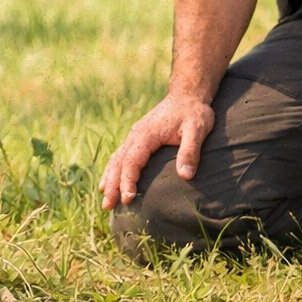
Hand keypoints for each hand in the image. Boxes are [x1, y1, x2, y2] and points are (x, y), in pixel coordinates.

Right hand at [98, 93, 214, 209]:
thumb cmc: (193, 112)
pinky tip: (110, 181)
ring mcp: (135, 136)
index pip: (132, 161)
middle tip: (107, 206)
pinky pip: (121, 155)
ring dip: (109, 178)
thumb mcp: (197, 129)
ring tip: (105, 198)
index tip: (128, 199)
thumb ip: (190, 151)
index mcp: (147, 134)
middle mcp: (136, 135)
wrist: (187, 95)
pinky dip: (113, 169)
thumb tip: (185, 176)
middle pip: (119, 162)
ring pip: (116, 159)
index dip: (128, 180)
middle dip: (112, 184)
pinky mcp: (138, 138)